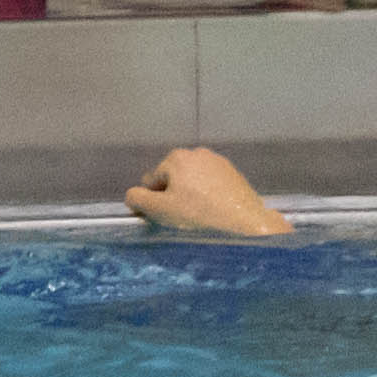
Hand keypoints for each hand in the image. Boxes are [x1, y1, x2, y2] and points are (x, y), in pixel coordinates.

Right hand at [125, 146, 293, 237]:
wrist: (244, 223)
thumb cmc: (198, 216)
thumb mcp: (160, 210)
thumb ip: (138, 199)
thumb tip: (133, 195)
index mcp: (176, 158)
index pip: (151, 182)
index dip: (154, 202)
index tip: (165, 218)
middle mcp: (197, 153)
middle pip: (173, 179)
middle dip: (173, 197)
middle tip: (183, 219)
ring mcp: (218, 162)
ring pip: (192, 182)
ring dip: (191, 197)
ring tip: (200, 218)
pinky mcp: (234, 174)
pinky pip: (211, 186)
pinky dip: (209, 197)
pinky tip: (215, 213)